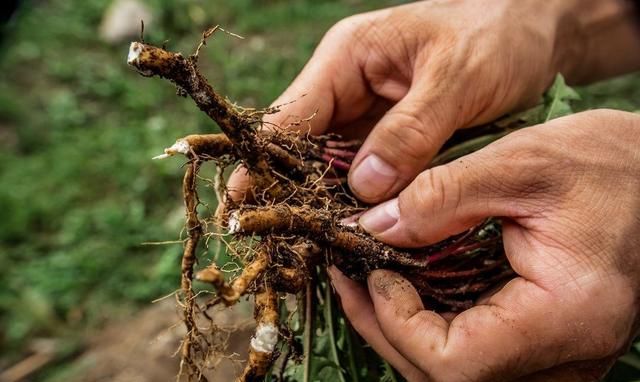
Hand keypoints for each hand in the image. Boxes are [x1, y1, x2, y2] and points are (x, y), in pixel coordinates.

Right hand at [226, 0, 639, 203]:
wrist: (534, 33)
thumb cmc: (496, 38)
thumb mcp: (457, 79)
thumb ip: (410, 133)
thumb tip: (364, 190)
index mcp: (349, 59)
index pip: (292, 115)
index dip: (264, 161)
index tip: (242, 203)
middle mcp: (348, 90)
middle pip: (303, 148)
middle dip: (290, 192)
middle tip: (274, 242)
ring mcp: (368, 118)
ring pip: (331, 169)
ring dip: (324, 206)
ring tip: (308, 250)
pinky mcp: (392, 142)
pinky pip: (364, 178)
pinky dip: (359, 207)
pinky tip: (353, 236)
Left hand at [330, 109, 639, 380]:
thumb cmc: (609, 162)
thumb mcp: (522, 162)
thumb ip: (442, 196)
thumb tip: (372, 228)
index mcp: (567, 314)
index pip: (458, 364)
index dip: (400, 324)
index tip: (373, 271)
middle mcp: (566, 351)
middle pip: (449, 378)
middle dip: (386, 329)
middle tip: (350, 276)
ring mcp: (557, 353)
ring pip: (457, 373)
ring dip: (401, 330)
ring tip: (366, 279)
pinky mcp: (545, 339)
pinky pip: (475, 352)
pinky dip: (430, 324)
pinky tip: (406, 286)